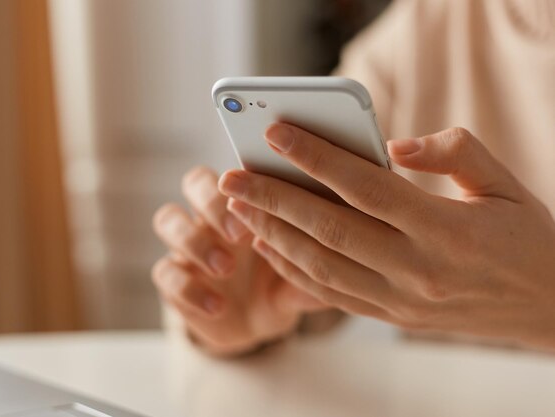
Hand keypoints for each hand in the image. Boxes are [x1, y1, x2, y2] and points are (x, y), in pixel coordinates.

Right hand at [152, 166, 325, 355]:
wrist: (259, 321)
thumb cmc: (285, 279)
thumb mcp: (307, 267)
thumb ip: (325, 251)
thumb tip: (360, 233)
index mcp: (247, 199)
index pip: (237, 168)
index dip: (246, 179)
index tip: (268, 196)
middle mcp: (212, 212)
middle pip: (194, 181)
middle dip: (213, 201)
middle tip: (239, 230)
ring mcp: (188, 243)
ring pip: (168, 219)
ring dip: (196, 241)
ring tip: (226, 268)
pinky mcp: (175, 278)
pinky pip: (165, 273)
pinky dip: (189, 288)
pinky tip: (218, 305)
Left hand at [218, 124, 554, 349]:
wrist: (548, 307)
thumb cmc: (527, 237)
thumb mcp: (504, 183)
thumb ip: (451, 152)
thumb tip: (392, 145)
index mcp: (446, 229)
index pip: (365, 186)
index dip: (316, 157)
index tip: (275, 134)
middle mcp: (417, 270)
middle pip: (329, 228)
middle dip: (272, 199)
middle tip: (230, 177)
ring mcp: (401, 300)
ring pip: (321, 265)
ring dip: (273, 235)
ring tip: (239, 208)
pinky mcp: (391, 317)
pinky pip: (331, 294)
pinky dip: (293, 269)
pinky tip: (268, 244)